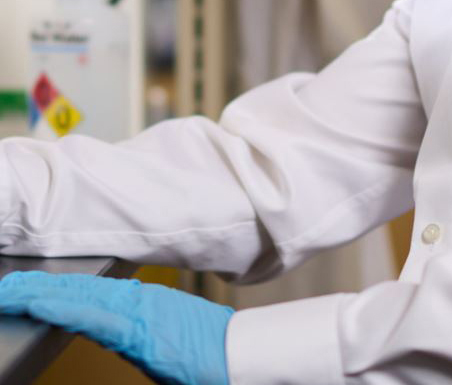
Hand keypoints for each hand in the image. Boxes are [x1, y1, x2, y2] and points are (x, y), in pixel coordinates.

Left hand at [0, 271, 232, 384]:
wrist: (239, 354)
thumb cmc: (209, 350)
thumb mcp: (168, 337)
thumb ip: (140, 328)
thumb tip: (123, 328)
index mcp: (141, 305)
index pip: (88, 294)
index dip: (54, 289)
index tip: (24, 289)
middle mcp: (137, 302)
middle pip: (78, 291)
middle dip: (37, 288)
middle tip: (5, 287)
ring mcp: (138, 312)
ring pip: (79, 299)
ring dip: (40, 295)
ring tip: (9, 292)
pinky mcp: (140, 330)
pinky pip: (94, 318)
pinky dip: (65, 309)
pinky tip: (41, 305)